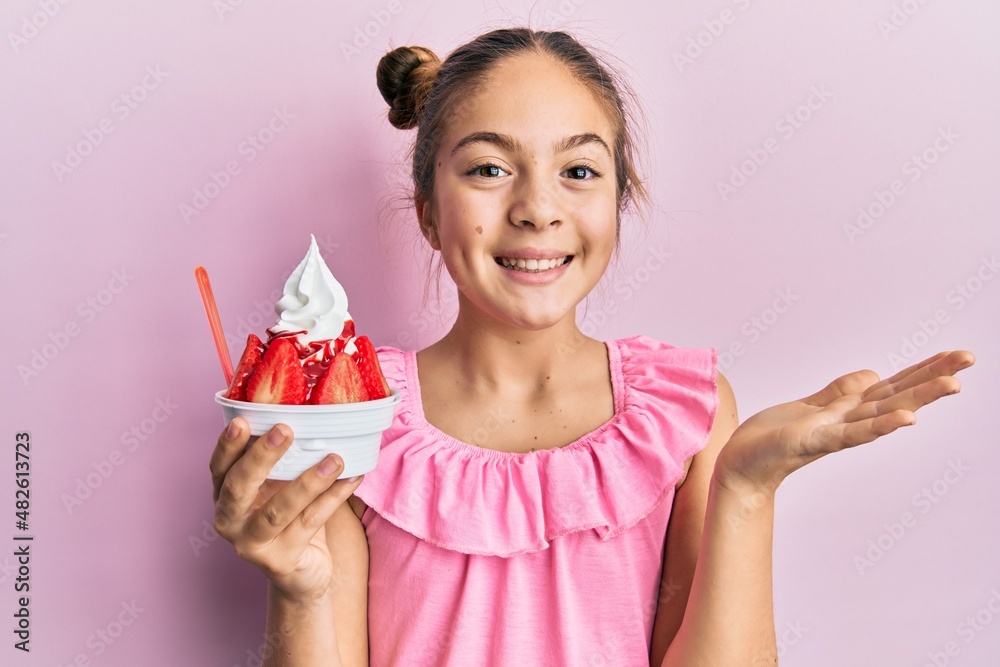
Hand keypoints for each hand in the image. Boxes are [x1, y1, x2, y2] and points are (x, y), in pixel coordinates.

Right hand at [209, 418, 363, 599]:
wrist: (302, 574)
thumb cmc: (289, 518)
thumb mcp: (279, 487)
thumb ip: (283, 460)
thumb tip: (312, 414)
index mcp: (225, 496)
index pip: (219, 468)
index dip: (227, 445)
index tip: (241, 420)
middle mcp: (230, 521)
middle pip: (239, 487)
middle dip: (261, 457)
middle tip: (286, 430)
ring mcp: (252, 544)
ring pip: (278, 510)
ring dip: (308, 481)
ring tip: (334, 459)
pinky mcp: (280, 561)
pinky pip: (310, 523)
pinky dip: (333, 499)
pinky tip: (352, 479)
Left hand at [714, 350, 974, 492]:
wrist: (741, 466)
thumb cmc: (772, 439)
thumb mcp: (809, 407)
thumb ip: (839, 393)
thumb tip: (874, 374)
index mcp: (848, 410)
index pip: (893, 385)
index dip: (923, 370)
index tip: (957, 355)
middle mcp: (849, 422)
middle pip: (899, 395)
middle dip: (934, 377)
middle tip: (970, 359)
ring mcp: (834, 433)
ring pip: (884, 413)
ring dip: (918, 399)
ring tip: (953, 386)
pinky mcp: (813, 441)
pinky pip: (852, 434)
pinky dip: (879, 426)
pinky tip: (905, 418)